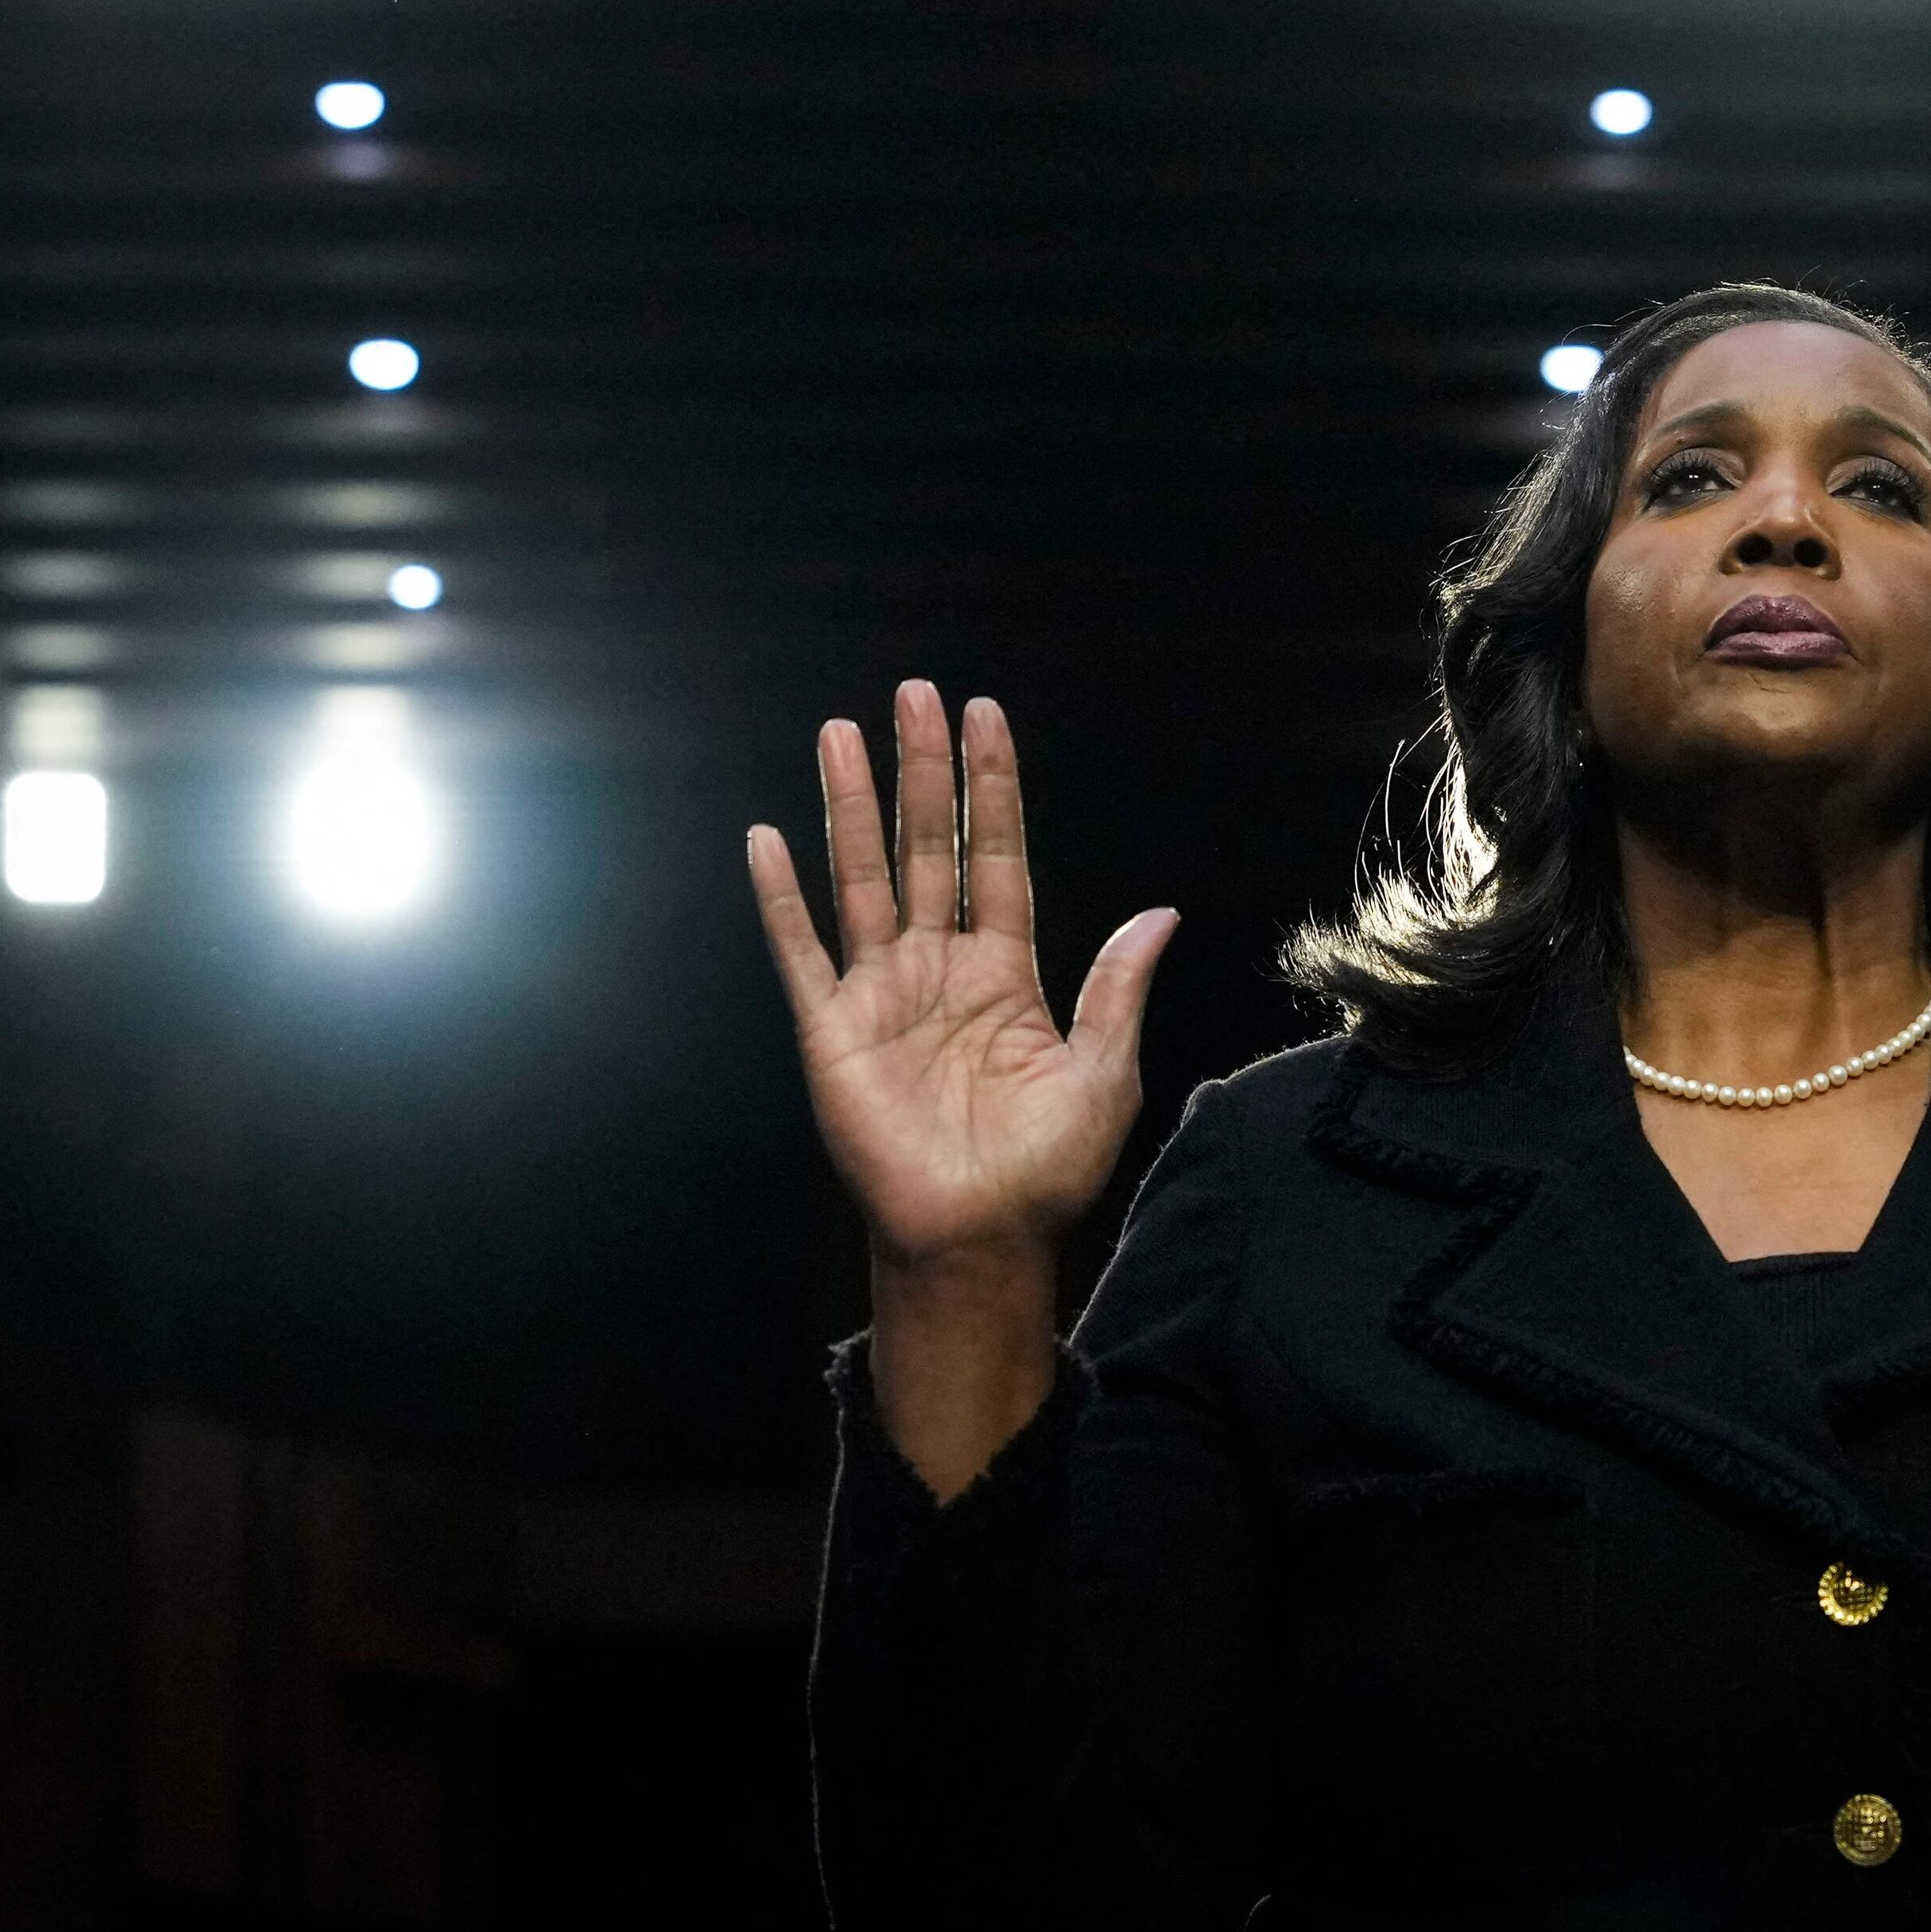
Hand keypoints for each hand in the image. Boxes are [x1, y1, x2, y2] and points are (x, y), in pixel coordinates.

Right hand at [750, 683, 1176, 1280]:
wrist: (979, 1238)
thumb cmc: (1045, 1168)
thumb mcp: (1103, 1073)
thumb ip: (1116, 989)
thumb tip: (1162, 914)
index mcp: (1005, 970)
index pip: (996, 855)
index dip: (991, 787)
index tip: (984, 715)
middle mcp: (939, 967)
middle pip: (927, 846)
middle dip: (921, 770)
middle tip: (913, 693)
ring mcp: (881, 993)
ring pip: (862, 877)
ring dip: (849, 805)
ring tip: (838, 731)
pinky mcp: (831, 1030)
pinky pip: (800, 950)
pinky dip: (781, 896)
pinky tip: (768, 837)